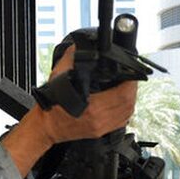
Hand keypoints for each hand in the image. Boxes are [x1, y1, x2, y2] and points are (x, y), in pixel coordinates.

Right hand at [0, 50, 137, 174]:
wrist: (46, 126)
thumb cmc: (51, 105)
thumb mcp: (58, 78)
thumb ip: (70, 60)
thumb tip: (78, 47)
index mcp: (92, 108)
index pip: (122, 94)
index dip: (130, 82)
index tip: (130, 72)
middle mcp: (99, 119)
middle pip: (128, 103)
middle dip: (132, 88)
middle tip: (130, 77)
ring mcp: (101, 127)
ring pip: (127, 112)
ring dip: (131, 98)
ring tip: (128, 86)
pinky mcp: (101, 131)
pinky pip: (122, 120)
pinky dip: (126, 109)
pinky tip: (123, 100)